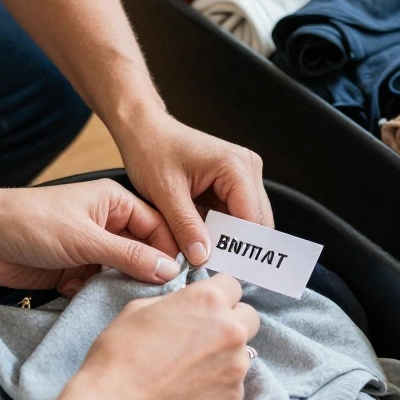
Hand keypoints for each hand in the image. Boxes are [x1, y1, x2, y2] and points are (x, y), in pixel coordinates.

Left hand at [0, 179, 180, 292]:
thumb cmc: (31, 222)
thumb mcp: (87, 239)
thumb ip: (130, 256)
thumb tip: (170, 271)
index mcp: (116, 203)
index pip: (158, 228)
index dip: (169, 252)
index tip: (176, 279)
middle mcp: (108, 224)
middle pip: (143, 253)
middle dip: (143, 273)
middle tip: (147, 294)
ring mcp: (91, 248)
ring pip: (121, 273)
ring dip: (115, 286)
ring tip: (108, 295)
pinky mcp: (75, 270)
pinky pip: (97, 286)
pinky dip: (90, 294)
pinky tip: (74, 292)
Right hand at [73, 273, 259, 399]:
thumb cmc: (121, 353)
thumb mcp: (139, 308)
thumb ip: (175, 301)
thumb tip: (185, 306)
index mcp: (208, 299)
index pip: (232, 285)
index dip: (217, 295)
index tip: (205, 308)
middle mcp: (231, 328)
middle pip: (249, 317)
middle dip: (231, 322)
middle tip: (205, 337)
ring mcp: (237, 364)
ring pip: (244, 351)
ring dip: (226, 355)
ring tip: (192, 368)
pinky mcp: (235, 395)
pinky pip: (234, 382)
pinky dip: (219, 384)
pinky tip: (192, 390)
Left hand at [117, 111, 272, 265]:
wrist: (144, 129)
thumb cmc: (151, 149)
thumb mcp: (165, 192)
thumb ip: (185, 226)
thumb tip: (202, 256)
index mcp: (235, 166)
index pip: (252, 219)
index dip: (240, 247)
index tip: (223, 270)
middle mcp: (247, 168)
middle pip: (255, 222)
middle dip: (234, 245)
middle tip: (211, 266)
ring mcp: (243, 175)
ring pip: (245, 221)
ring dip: (226, 238)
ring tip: (202, 251)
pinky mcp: (233, 182)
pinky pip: (233, 215)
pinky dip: (219, 229)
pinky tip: (201, 237)